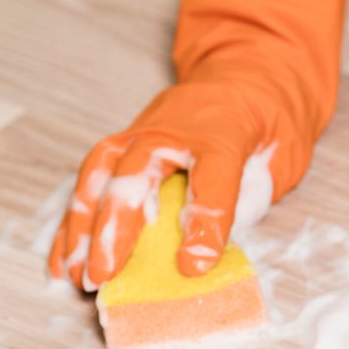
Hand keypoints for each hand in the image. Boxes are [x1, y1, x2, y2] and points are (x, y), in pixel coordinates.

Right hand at [48, 0, 348, 287]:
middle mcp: (172, 130)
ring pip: (100, 176)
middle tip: (103, 276)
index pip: (214, 179)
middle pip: (136, 174)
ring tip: (76, 275)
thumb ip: (252, 197)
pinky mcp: (121, 144)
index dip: (204, 223)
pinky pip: (89, 182)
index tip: (192, 266)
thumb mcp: (283, 156)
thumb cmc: (266, 124)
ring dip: (82, 227)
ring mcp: (140, 133)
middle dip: (115, 228)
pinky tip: (65, 259)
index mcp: (225, 132)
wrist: (245, 72)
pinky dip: (73, 222)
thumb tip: (214, 247)